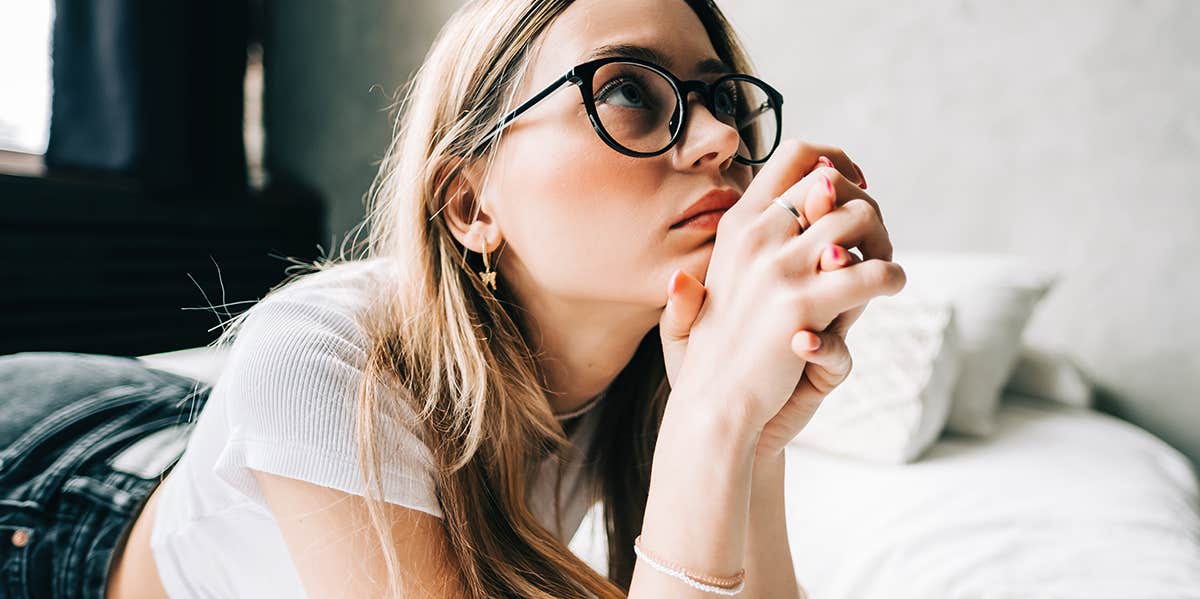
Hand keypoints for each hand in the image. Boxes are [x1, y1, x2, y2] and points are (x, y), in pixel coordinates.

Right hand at [669, 139, 904, 433]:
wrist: (713, 406)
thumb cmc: (722, 349)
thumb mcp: (726, 279)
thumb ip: (760, 235)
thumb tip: (818, 186)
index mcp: (738, 226)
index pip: (794, 156)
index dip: (835, 162)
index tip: (857, 185)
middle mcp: (756, 237)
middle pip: (833, 184)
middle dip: (866, 206)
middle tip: (877, 239)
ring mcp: (777, 270)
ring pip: (857, 220)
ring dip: (883, 239)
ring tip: (887, 267)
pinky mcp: (801, 308)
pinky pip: (869, 274)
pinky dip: (890, 277)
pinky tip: (892, 286)